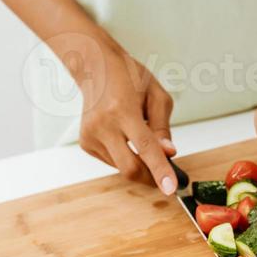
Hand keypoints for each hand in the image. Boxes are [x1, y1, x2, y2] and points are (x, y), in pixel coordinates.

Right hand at [72, 35, 178, 193]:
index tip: (171, 188)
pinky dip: (123, 155)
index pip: (145, 147)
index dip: (160, 170)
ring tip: (135, 134)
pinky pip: (112, 161)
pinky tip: (121, 135)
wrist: (95, 67)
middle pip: (130, 167)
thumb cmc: (128, 77)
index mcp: (122, 110)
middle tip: (165, 176)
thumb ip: (163, 128)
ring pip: (121, 166)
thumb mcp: (156, 95)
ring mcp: (91, 135)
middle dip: (150, 177)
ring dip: (136, 160)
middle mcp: (103, 124)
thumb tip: (169, 154)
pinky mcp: (85, 142)